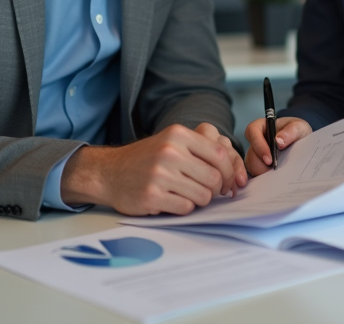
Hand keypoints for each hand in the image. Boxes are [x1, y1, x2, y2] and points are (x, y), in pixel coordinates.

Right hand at [59, 123, 246, 215]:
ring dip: (200, 200)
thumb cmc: (146, 160)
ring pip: (203, 196)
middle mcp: (170, 151)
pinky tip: (171, 201)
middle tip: (209, 193)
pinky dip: (183, 208)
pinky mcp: (152, 196)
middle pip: (215, 178)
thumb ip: (200, 150)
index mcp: (178, 135)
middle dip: (216, 190)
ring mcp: (160, 174)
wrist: (109, 172)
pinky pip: (185, 208)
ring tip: (186, 195)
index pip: (220, 154)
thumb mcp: (171, 142)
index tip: (230, 183)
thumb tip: (235, 170)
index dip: (230, 172)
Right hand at [243, 116, 310, 175]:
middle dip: (261, 164)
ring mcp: (256, 156)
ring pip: (252, 166)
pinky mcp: (259, 168)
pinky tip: (275, 181)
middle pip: (250, 153)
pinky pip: (256, 175)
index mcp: (262, 127)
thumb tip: (278, 141)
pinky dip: (265, 179)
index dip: (258, 145)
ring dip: (264, 172)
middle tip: (275, 170)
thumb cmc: (298, 133)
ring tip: (278, 175)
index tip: (269, 159)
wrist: (304, 147)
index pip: (252, 131)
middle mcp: (256, 142)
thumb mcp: (299, 127)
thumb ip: (291, 131)